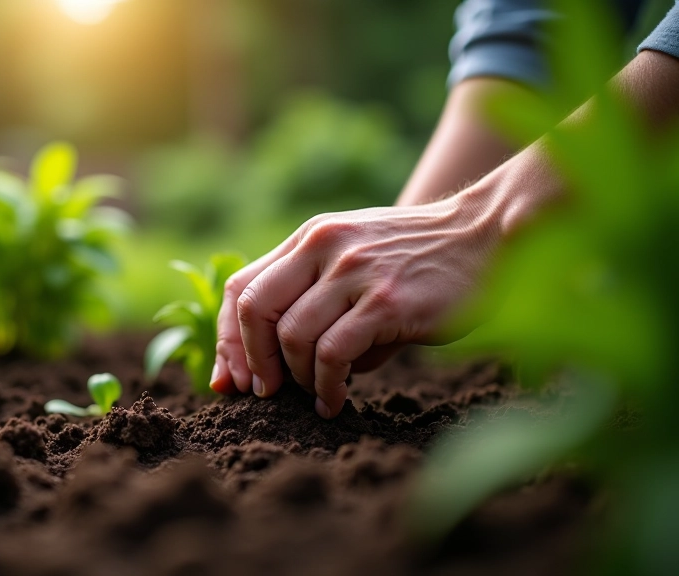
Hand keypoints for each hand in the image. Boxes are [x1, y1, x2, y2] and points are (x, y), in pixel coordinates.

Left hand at [209, 193, 499, 417]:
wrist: (486, 236)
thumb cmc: (417, 261)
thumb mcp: (353, 261)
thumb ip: (314, 302)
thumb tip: (272, 373)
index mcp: (309, 239)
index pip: (241, 286)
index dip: (227, 338)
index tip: (231, 378)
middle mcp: (323, 247)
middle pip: (253, 308)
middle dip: (251, 361)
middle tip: (264, 393)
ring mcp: (354, 272)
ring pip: (292, 336)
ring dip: (295, 378)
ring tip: (315, 396)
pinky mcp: (386, 302)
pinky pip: (333, 353)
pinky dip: (326, 385)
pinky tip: (335, 400)